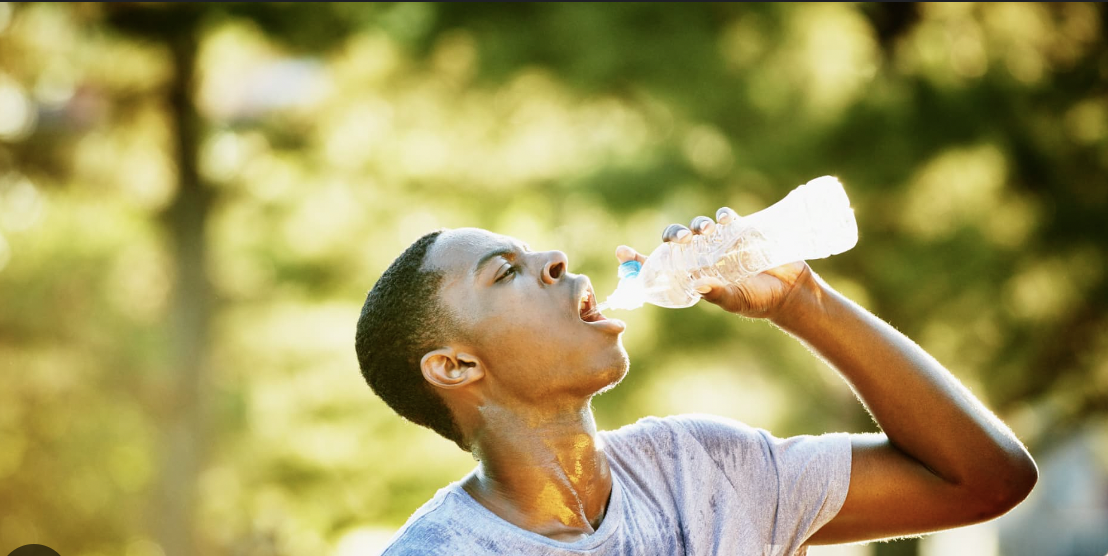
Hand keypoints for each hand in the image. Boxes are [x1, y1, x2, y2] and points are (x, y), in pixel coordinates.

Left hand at [615, 207, 812, 319]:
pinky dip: (722, 216)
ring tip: (705, 231)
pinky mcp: (741, 231)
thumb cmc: (760, 302)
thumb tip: (700, 285)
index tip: (621, 252)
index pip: (660, 265)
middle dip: (672, 236)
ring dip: (696, 225)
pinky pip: (726, 219)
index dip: (639, 258)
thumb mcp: (737, 302)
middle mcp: (703, 257)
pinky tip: (724, 220)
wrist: (792, 292)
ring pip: (698, 227)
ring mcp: (721, 243)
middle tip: (681, 240)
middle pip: (676, 241)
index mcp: (694, 276)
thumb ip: (719, 294)